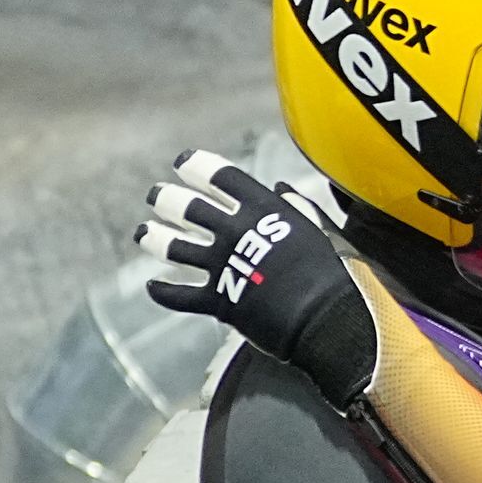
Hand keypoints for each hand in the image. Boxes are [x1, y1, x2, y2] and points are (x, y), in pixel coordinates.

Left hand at [135, 150, 374, 406]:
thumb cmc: (338, 275)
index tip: (182, 162)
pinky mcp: (218, 300)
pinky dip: (163, 292)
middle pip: (189, 209)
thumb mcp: (326, 231)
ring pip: (176, 247)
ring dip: (156, 238)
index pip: (221, 177)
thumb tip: (282, 188)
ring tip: (143, 233)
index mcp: (264, 210)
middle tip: (155, 195)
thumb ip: (302, 209)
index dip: (198, 167)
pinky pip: (180, 295)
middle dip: (168, 199)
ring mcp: (224, 266)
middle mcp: (237, 232)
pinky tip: (152, 287)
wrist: (329, 321)